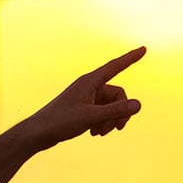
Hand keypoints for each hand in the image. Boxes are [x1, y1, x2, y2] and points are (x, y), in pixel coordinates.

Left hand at [25, 46, 145, 148]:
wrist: (38, 133)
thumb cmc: (61, 121)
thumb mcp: (92, 117)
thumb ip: (116, 111)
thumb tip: (138, 105)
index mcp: (89, 82)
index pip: (115, 66)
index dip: (130, 58)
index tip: (144, 49)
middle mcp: (88, 86)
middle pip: (117, 95)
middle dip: (119, 112)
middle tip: (116, 128)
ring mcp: (86, 97)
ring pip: (110, 106)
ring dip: (110, 120)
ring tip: (99, 133)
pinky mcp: (82, 108)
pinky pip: (102, 112)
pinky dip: (102, 123)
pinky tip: (94, 133)